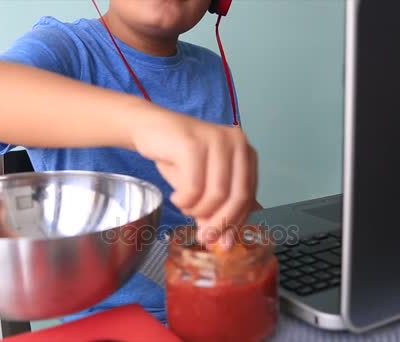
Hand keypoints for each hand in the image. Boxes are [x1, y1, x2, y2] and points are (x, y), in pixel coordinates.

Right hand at [132, 111, 257, 247]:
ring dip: (197, 210)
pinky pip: (194, 187)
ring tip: (184, 206)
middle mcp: (237, 142)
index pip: (249, 195)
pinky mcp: (193, 143)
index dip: (235, 221)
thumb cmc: (180, 158)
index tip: (220, 241)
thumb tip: (226, 244)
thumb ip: (219, 209)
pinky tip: (176, 197)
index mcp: (246, 153)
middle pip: (237, 196)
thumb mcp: (205, 184)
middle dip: (220, 223)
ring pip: (216, 194)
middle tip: (203, 237)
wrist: (151, 129)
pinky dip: (184, 200)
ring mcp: (216, 140)